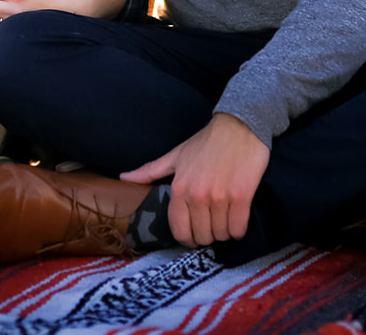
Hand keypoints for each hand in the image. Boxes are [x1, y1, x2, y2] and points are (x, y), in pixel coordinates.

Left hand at [120, 113, 269, 247]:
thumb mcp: (176, 155)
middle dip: (207, 236)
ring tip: (226, 221)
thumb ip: (150, 171)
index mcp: (179, 188)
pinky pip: (238, 228)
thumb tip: (124, 177)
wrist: (239, 127)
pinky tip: (237, 220)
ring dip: (224, 233)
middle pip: (202, 236)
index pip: (180, 230)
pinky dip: (238, 230)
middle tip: (212, 226)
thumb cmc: (207, 142)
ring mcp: (220, 197)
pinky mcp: (242, 197)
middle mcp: (198, 196)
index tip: (194, 236)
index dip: (188, 239)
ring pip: (221, 234)